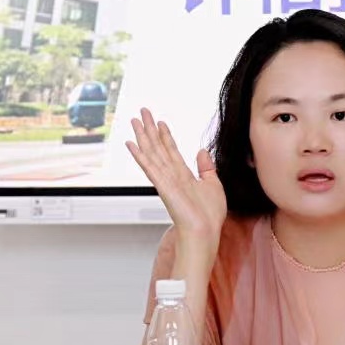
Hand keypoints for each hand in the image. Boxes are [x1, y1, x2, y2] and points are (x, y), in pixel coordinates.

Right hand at [126, 108, 226, 247]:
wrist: (205, 232)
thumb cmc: (209, 216)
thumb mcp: (213, 184)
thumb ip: (206, 167)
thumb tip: (202, 151)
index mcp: (183, 176)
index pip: (172, 151)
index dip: (165, 135)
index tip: (160, 122)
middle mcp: (172, 175)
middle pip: (158, 147)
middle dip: (150, 129)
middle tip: (142, 112)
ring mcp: (165, 180)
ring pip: (152, 153)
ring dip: (143, 136)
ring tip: (135, 121)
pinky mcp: (162, 186)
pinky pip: (149, 167)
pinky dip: (140, 155)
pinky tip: (131, 144)